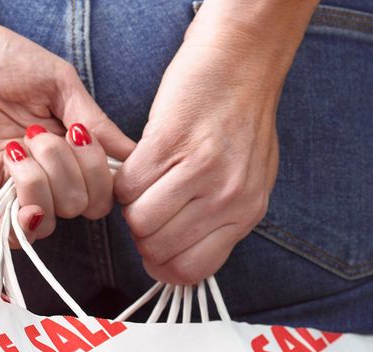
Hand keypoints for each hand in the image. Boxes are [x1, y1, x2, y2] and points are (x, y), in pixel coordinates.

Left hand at [0, 7, 133, 238]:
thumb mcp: (57, 82)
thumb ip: (94, 120)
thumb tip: (132, 153)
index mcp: (67, 149)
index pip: (103, 190)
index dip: (100, 174)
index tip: (81, 135)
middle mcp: (43, 174)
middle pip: (80, 206)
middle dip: (67, 170)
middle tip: (36, 132)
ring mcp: (9, 188)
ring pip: (49, 222)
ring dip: (40, 184)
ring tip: (15, 146)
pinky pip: (6, 235)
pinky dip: (20, 223)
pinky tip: (15, 186)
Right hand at [114, 0, 313, 283]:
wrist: (242, 59)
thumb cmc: (242, 117)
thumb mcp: (248, 179)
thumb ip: (221, 219)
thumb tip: (181, 257)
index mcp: (247, 212)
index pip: (193, 271)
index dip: (164, 266)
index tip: (156, 249)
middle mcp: (227, 197)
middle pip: (158, 250)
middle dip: (143, 235)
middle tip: (149, 208)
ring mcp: (200, 170)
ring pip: (138, 222)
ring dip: (131, 207)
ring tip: (147, 183)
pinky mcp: (169, 143)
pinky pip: (128, 187)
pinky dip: (125, 180)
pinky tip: (141, 162)